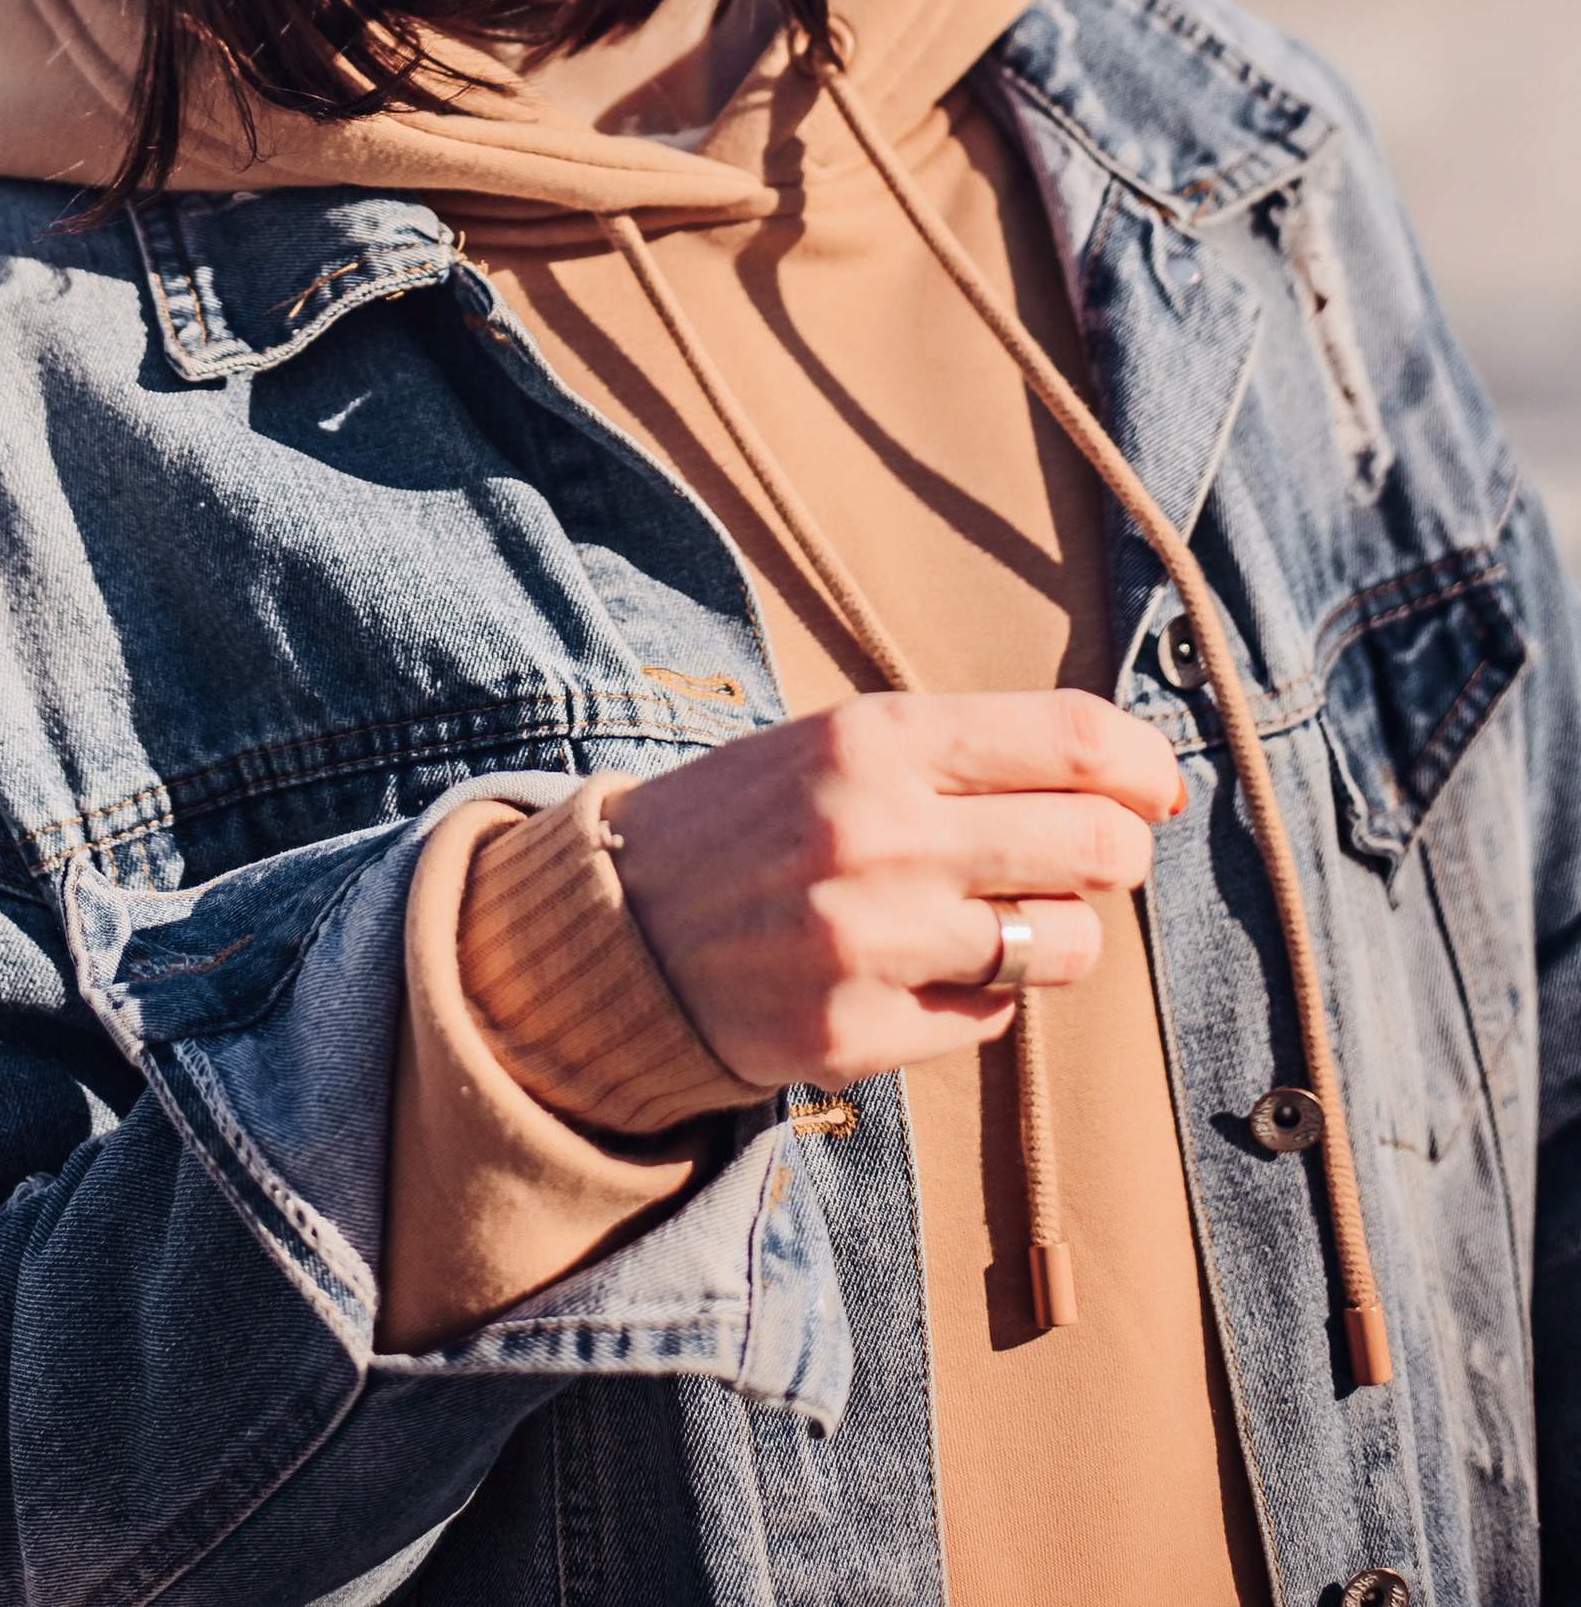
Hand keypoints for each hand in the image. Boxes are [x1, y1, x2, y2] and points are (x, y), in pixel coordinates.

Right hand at [607, 689, 1185, 1094]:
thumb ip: (963, 756)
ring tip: (995, 920)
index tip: (1156, 789)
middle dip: (1113, 855)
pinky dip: (980, 997)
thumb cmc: (748, 821)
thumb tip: (1122, 783)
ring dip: (1053, 935)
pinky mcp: (855, 1034)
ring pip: (1062, 945)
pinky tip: (921, 970)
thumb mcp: (836, 744)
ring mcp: (868, 941)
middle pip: (1094, 847)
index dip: (1141, 765)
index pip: (1070, 740)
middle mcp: (878, 834)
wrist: (615, 926)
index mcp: (873, 738)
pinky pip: (992, 1019)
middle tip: (1086, 860)